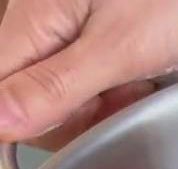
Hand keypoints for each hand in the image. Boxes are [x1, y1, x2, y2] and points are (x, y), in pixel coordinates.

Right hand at [0, 0, 177, 147]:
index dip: (40, 124)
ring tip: (142, 82)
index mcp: (30, 16)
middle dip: (81, 114)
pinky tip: (142, 77)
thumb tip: (0, 122)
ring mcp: (60, 22)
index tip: (85, 120)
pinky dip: (117, 86)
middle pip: (28, 98)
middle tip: (127, 95)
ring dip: (105, 103)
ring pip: (61, 93)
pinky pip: (86, 77)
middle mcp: (34, 15)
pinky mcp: (86, 28)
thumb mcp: (120, 48)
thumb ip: (56, 87)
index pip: (0, 95)